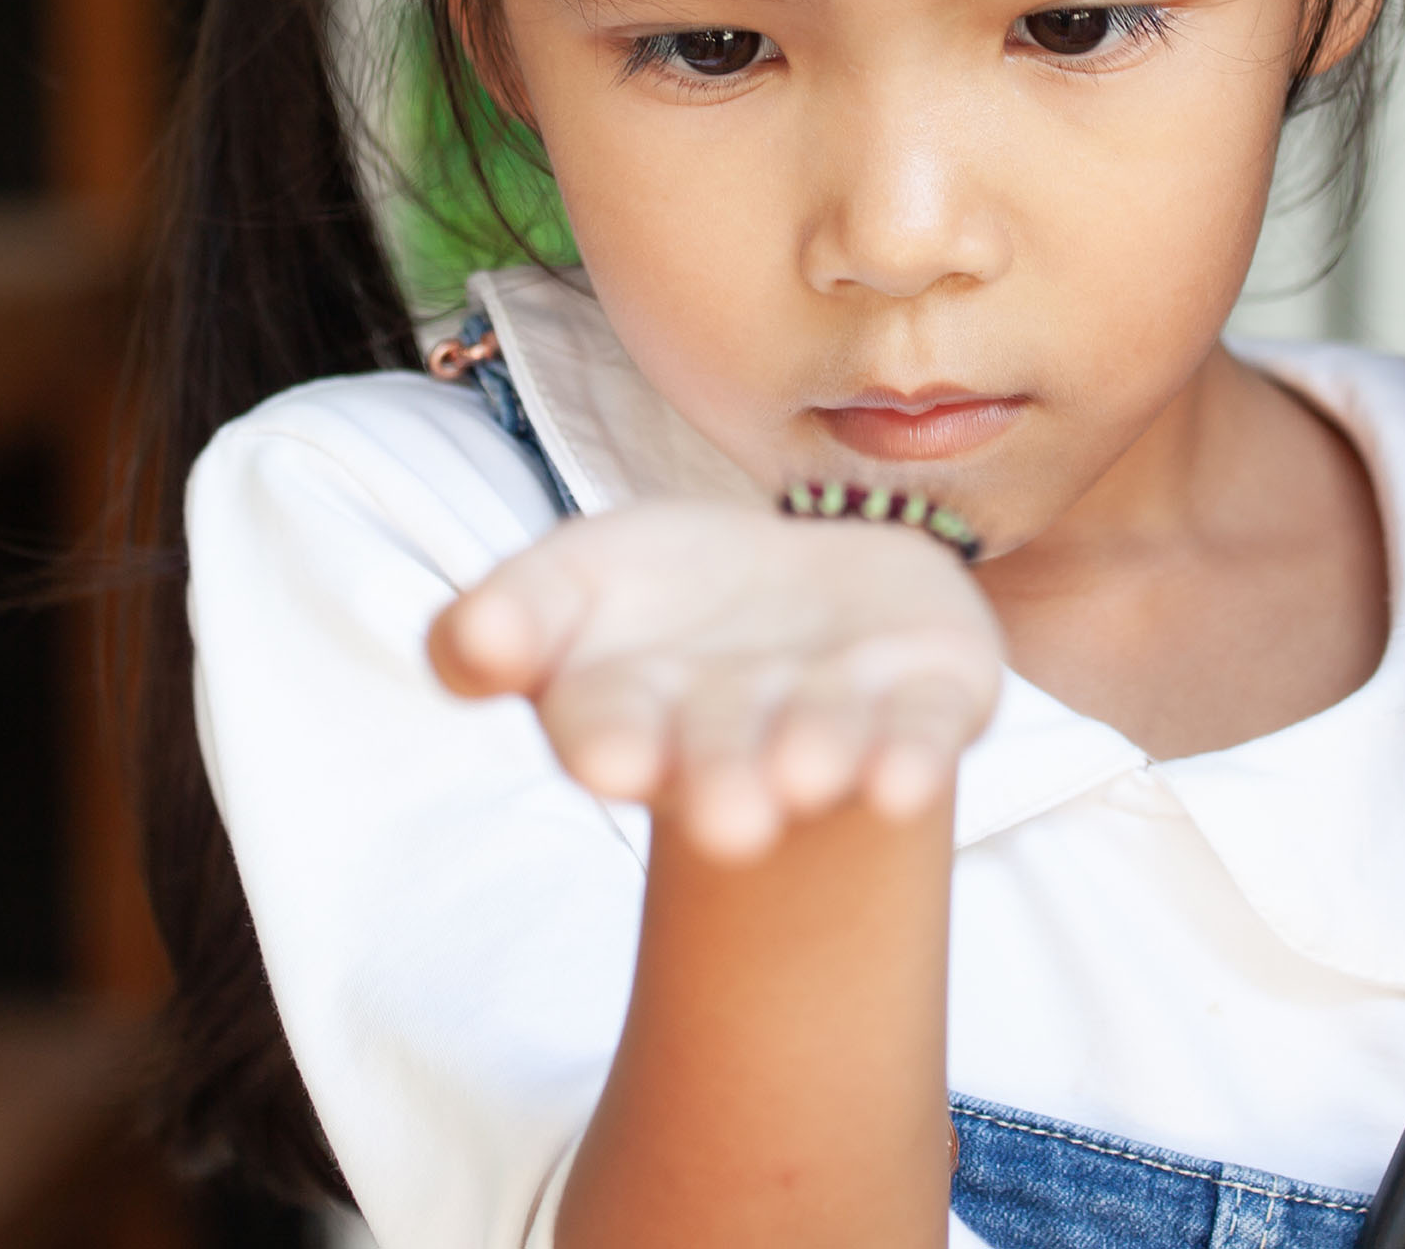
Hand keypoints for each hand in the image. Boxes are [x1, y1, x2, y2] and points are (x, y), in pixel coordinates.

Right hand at [429, 501, 1002, 860]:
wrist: (808, 597)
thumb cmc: (665, 599)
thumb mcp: (567, 580)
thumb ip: (509, 614)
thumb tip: (477, 642)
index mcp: (633, 712)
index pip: (607, 727)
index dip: (608, 740)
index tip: (610, 757)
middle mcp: (735, 733)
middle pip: (722, 756)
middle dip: (725, 781)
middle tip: (734, 822)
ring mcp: (835, 716)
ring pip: (825, 742)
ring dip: (820, 757)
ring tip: (812, 774)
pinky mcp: (927, 697)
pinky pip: (924, 731)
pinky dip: (915, 755)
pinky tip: (907, 783)